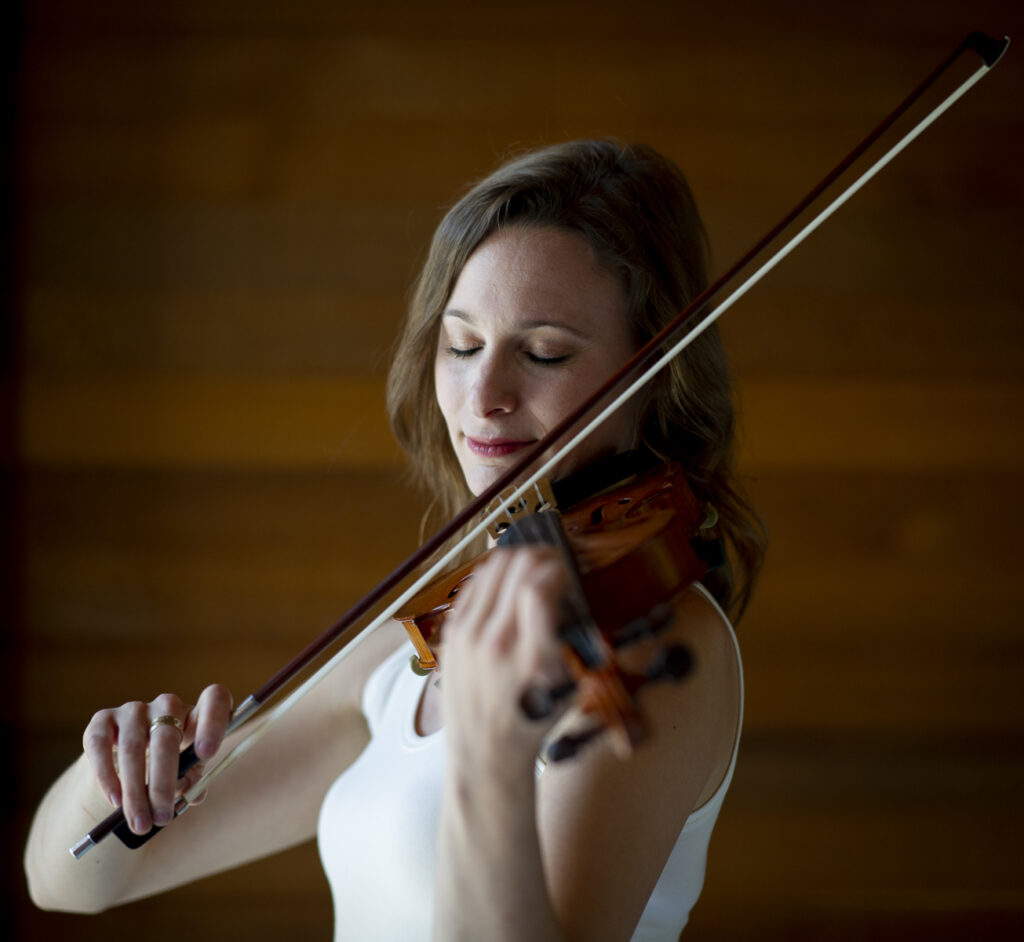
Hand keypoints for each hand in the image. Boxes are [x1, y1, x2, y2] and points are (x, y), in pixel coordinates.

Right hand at [82, 684, 232, 833]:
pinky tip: (115, 800)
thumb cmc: (169, 767)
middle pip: (167, 737)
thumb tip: (190, 793)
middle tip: (163, 817)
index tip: (207, 753)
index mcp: (196, 714)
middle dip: (163, 784)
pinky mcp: (103, 719)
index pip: (214, 698)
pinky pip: (100, 745)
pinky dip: (107, 776)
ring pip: (132, 748)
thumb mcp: (187, 772)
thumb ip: (192, 780)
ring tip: (140, 822)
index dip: (213, 722)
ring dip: (136, 791)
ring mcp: (134, 709)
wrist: (129, 763)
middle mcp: (167, 705)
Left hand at [440, 547, 569, 772]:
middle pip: (515, 568)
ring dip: (517, 559)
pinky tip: (507, 581)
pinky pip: (473, 585)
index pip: (536, 589)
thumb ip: (571, 638)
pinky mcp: (452, 635)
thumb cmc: (533, 721)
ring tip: (533, 566)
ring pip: (492, 569)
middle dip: (541, 556)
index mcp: (530, 659)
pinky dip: (494, 574)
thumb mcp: (568, 687)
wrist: (484, 753)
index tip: (568, 572)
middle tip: (555, 563)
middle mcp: (495, 644)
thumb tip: (568, 587)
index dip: (557, 568)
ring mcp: (467, 637)